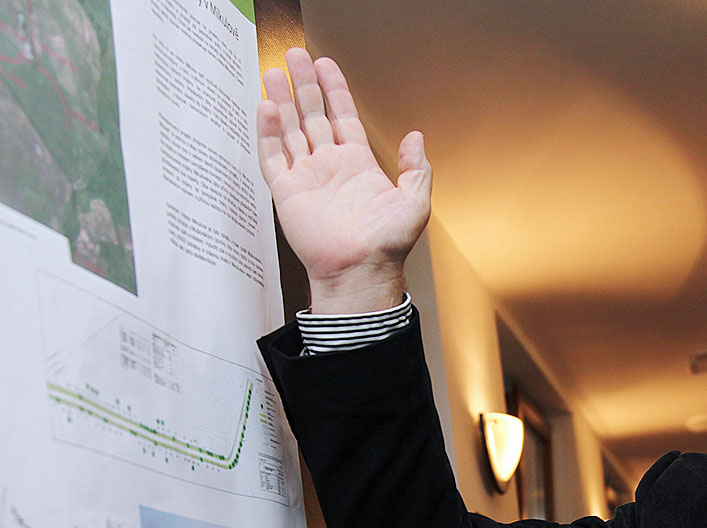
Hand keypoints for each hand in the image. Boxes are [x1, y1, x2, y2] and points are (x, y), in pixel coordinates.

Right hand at [257, 49, 430, 312]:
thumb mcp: (414, 202)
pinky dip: (269, 132)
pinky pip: (274, 156)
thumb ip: (416, 169)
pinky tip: (267, 107)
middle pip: (313, 115)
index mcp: (359, 165)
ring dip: (283, 100)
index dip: (335, 90)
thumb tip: (417, 137)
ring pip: (291, 129)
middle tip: (296, 55)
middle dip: (305, 84)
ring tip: (275, 72)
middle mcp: (330, 166)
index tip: (327, 65)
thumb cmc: (388, 245)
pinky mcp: (287, 192)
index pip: (343, 116)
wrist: (361, 272)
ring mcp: (307, 177)